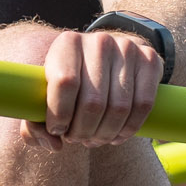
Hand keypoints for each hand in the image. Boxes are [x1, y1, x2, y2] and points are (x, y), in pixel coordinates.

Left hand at [32, 27, 163, 149]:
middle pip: (92, 102)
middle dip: (83, 131)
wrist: (108, 56)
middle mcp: (99, 41)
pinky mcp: (150, 59)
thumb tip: (54, 144)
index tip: (57, 130)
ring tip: (95, 139)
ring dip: (105, 134)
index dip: (60, 115)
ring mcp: (127, 48)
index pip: (64, 83)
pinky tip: (117, 136)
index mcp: (67, 43)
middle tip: (77, 139)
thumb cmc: (71, 81)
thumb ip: (36, 123)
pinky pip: (143, 105)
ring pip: (119, 108)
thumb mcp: (46, 94)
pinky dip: (129, 129)